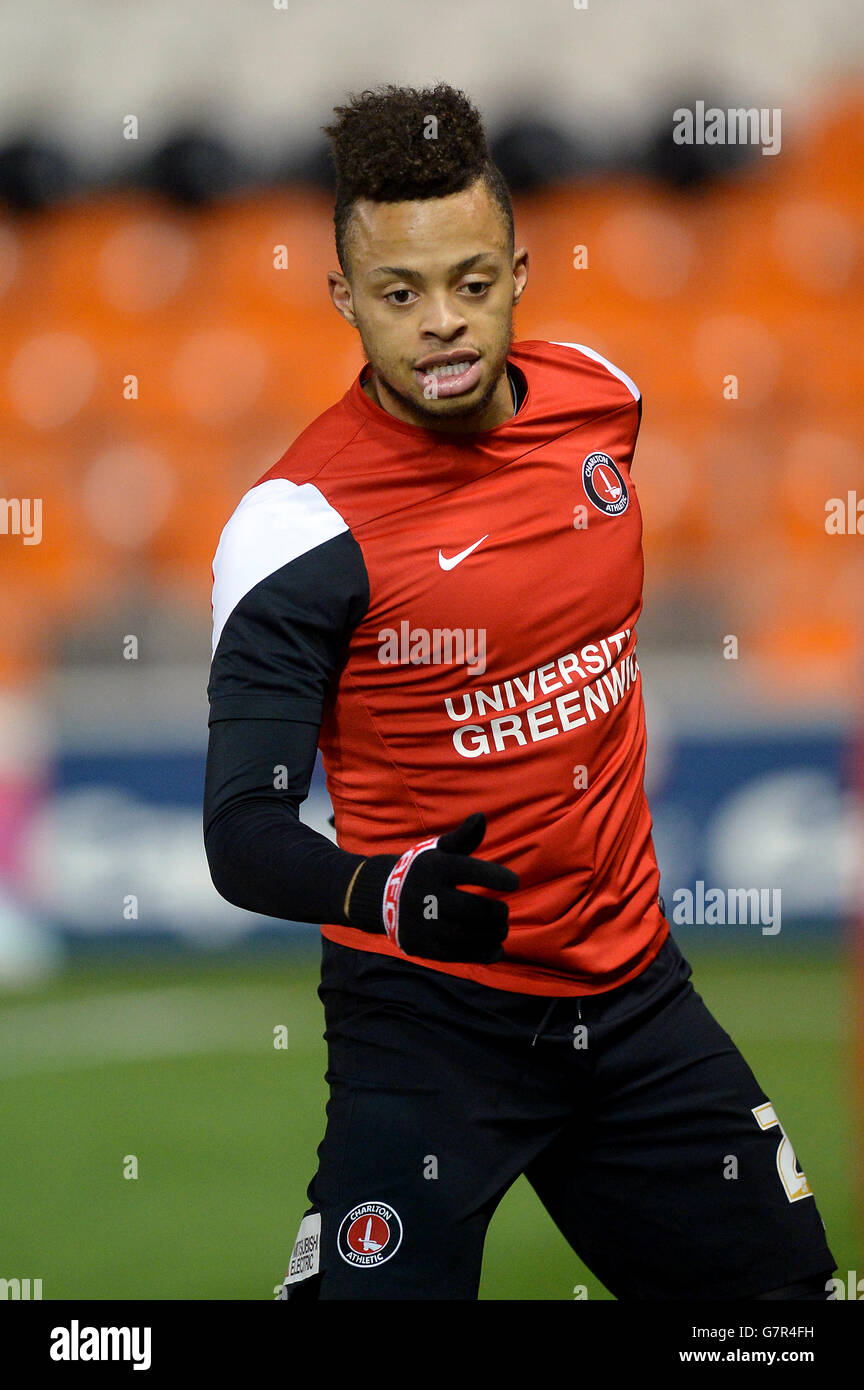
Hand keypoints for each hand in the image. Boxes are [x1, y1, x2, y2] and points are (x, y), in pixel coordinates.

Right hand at [346, 812, 518, 962]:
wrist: (380, 896)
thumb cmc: (422, 869)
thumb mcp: (438, 850)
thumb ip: (463, 837)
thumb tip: (481, 817)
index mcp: (433, 868)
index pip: (469, 871)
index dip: (495, 877)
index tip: (514, 882)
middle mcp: (426, 895)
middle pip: (471, 909)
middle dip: (495, 912)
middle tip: (503, 911)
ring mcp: (423, 923)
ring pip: (466, 934)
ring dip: (491, 933)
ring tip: (501, 928)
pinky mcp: (422, 946)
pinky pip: (457, 954)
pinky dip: (481, 953)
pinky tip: (496, 948)